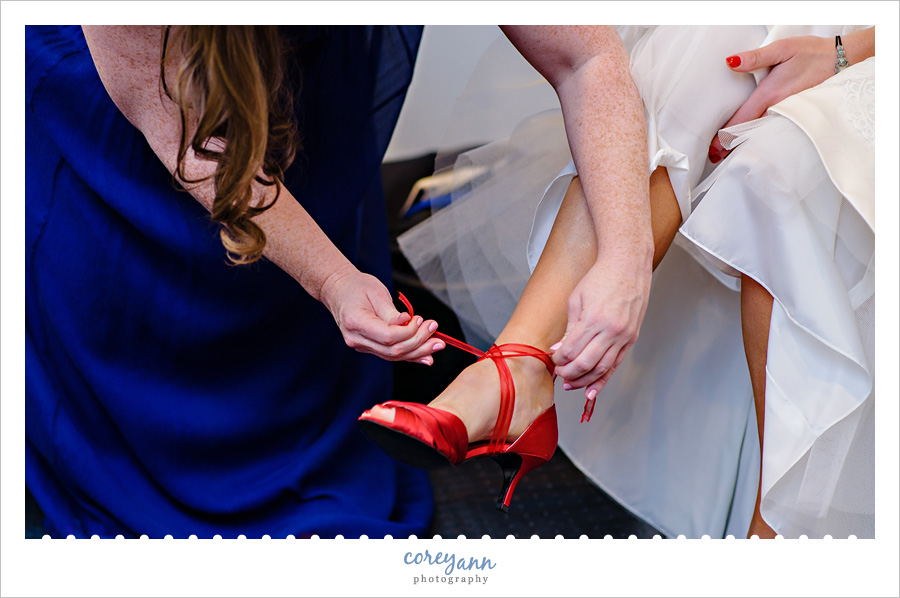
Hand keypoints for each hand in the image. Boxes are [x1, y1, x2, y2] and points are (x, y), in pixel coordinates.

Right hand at [320, 267, 442, 363]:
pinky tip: (426, 357)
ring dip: (418, 351)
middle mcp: (356, 339)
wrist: (339, 291)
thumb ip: (391, 312)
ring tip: (437, 343)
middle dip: (418, 342)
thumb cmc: (357, 287)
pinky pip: (391, 354)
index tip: (420, 319)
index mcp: (355, 322)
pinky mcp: (369, 346)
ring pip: (393, 355)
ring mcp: (362, 345)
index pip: (387, 336)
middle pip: (392, 350)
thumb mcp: (376, 292)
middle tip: (435, 328)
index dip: (408, 331)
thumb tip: (407, 323)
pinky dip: (410, 356)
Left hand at [551, 256, 650, 401]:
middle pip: (586, 364)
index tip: (554, 360)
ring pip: (602, 369)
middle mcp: (611, 330)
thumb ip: (569, 329)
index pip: (571, 351)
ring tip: (572, 385)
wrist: (628, 265)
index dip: (560, 360)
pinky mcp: (631, 338)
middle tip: (561, 375)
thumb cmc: (601, 278)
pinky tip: (593, 389)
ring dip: (585, 381)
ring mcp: (624, 336)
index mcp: (593, 319)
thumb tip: (559, 351)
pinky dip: (604, 379)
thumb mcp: (577, 300)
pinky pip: (616, 364)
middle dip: (570, 374)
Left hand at [708, 35, 835, 162]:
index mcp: (770, 95)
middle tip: (713, 157)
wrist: (843, 59)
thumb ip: (756, 57)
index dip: (725, 136)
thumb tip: (731, 62)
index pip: (742, 120)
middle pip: (749, 132)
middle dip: (730, 146)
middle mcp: (778, 109)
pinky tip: (750, 143)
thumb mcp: (783, 49)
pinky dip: (758, 138)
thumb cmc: (812, 53)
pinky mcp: (793, 114)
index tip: (712, 149)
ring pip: (760, 133)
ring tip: (724, 154)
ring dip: (743, 144)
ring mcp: (787, 114)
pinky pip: (772, 129)